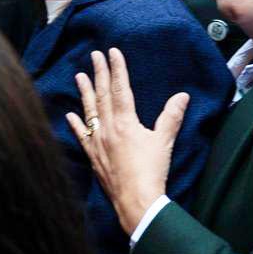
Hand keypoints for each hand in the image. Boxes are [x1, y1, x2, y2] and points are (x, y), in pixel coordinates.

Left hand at [65, 48, 187, 234]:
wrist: (136, 201)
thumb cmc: (151, 171)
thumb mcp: (165, 141)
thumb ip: (172, 116)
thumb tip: (182, 96)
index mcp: (126, 122)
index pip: (120, 88)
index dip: (117, 68)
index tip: (112, 52)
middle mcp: (108, 129)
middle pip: (102, 95)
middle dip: (99, 73)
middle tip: (94, 55)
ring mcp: (98, 143)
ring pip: (90, 111)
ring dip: (85, 92)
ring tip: (79, 76)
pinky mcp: (94, 157)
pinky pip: (82, 136)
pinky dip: (76, 124)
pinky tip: (70, 115)